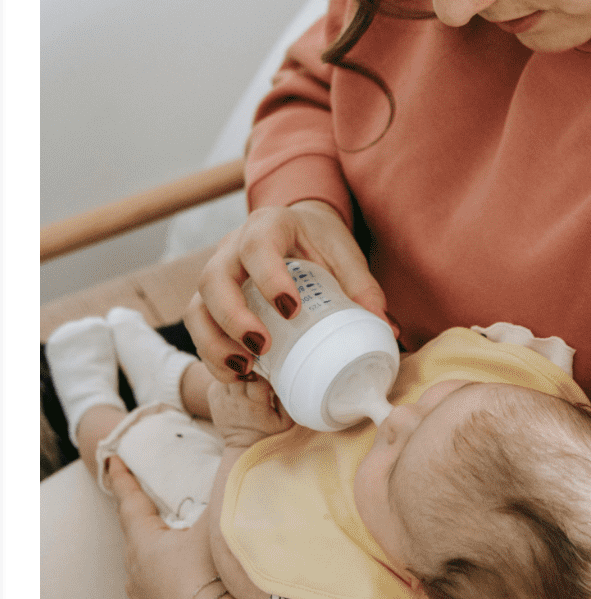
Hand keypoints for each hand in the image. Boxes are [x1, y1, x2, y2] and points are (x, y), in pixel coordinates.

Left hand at [106, 459, 237, 598]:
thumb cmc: (212, 577)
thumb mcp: (216, 529)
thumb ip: (220, 498)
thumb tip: (232, 471)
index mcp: (144, 543)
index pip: (130, 502)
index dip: (123, 479)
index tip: (113, 460)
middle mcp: (136, 572)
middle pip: (137, 537)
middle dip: (145, 520)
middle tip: (151, 506)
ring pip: (145, 571)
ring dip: (158, 558)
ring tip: (175, 551)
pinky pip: (158, 597)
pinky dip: (169, 586)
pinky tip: (187, 589)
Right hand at [187, 199, 389, 384]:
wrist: (296, 230)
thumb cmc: (320, 242)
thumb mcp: (344, 254)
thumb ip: (363, 287)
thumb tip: (386, 329)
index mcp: (268, 226)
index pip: (257, 246)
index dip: (268, 277)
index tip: (291, 309)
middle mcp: (232, 246)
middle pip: (213, 278)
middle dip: (233, 317)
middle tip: (262, 346)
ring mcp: (217, 272)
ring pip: (197, 306)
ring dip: (214, 342)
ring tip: (245, 367)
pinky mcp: (210, 299)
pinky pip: (198, 326)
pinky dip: (212, 354)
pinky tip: (237, 372)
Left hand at [205, 372, 289, 443]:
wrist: (244, 448)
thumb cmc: (270, 433)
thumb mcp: (286, 421)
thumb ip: (286, 400)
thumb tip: (281, 378)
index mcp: (256, 406)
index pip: (257, 379)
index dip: (263, 371)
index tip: (268, 372)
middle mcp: (236, 402)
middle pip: (239, 373)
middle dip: (248, 368)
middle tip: (256, 369)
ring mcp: (222, 401)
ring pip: (226, 374)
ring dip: (235, 372)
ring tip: (245, 375)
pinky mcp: (213, 400)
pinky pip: (217, 380)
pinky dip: (225, 378)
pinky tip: (235, 383)